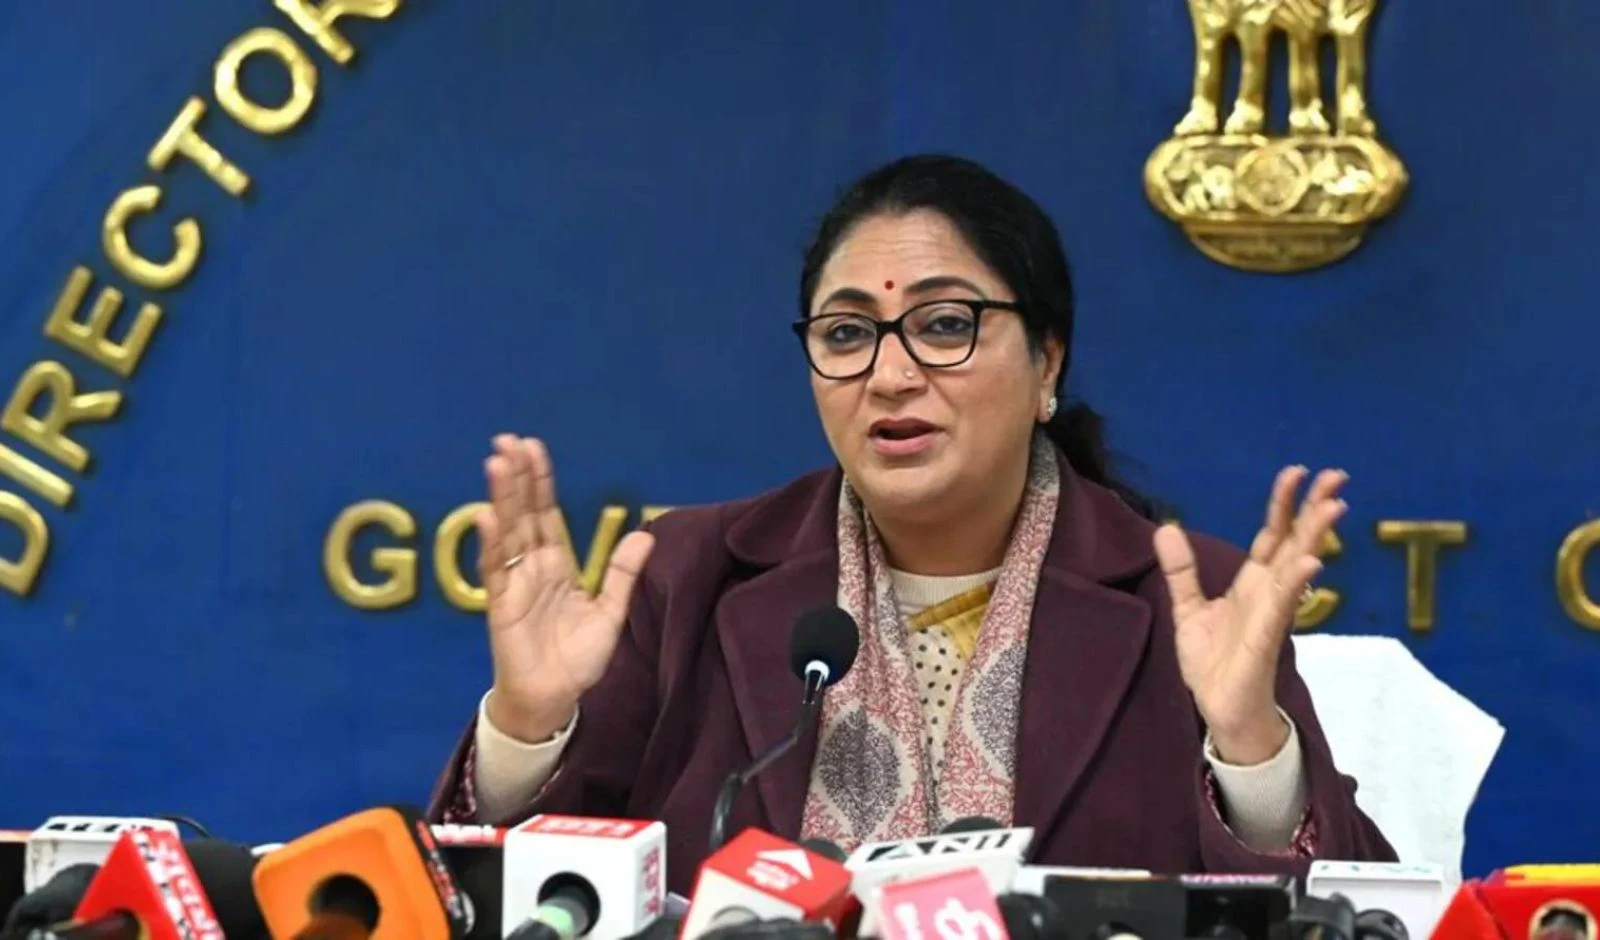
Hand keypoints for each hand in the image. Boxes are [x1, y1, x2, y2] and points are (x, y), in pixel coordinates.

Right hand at [478, 435, 654, 742]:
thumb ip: (622, 574)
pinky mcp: (501, 605)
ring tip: (497, 462)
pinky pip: (496, 569)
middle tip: (508, 440)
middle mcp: (532, 567)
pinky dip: (491, 542)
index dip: (541, 482)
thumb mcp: (609, 613)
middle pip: (523, 513)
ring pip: (506, 532)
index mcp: (558, 565)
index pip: (546, 513)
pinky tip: (487, 515)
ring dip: (501, 497)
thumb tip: (642, 535)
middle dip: (517, 477)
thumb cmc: (577, 660)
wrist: (555, 700)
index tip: (534, 448)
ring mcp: (514, 583)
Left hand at [1154, 466, 1346, 764]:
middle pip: (1296, 541)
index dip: (1283, 504)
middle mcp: (1269, 592)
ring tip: (1334, 506)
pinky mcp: (1266, 638)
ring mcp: (1271, 613)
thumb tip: (1167, 527)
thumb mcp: (1189, 609)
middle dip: (1315, 508)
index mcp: (1252, 583)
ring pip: (1297, 566)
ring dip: (1315, 536)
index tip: (1297, 471)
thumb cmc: (1212, 662)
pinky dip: (1296, 582)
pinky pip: (1283, 606)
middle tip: (1338, 476)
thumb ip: (1182, 570)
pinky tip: (1312, 561)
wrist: (1218, 709)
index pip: (1273, 534)